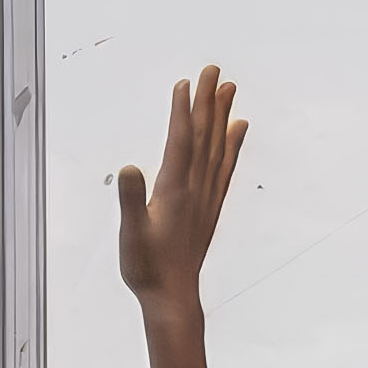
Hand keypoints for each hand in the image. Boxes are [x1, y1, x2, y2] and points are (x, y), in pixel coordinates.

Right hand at [116, 64, 245, 313]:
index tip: (186, 83)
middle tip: (214, 70)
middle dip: (208, 102)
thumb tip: (130, 168)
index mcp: (175, 191)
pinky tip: (238, 129)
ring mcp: (206, 196)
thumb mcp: (131, 235)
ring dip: (223, 116)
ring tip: (230, 88)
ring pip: (217, 147)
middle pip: (203, 136)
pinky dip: (233, 144)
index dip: (183, 111)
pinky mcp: (210, 206)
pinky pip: (225, 167)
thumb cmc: (148, 268)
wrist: (173, 296)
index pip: (181, 142)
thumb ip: (131, 201)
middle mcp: (195, 188)